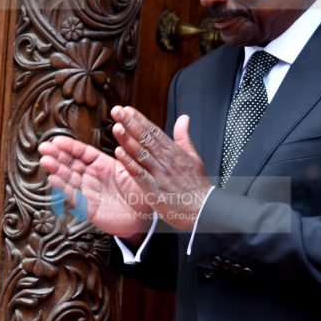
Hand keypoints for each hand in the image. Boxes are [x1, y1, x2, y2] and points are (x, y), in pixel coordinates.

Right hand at [38, 135, 152, 237]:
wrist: (144, 218)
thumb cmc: (141, 193)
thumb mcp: (134, 170)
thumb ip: (126, 156)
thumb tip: (121, 139)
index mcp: (103, 164)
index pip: (83, 152)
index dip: (70, 146)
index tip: (57, 140)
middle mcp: (92, 176)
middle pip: (71, 163)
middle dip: (57, 155)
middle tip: (45, 148)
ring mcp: (88, 191)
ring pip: (69, 178)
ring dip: (56, 170)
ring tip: (46, 161)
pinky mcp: (87, 207)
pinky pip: (74, 196)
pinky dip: (63, 188)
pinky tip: (53, 180)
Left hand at [110, 106, 211, 230]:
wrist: (204, 210)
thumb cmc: (198, 186)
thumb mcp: (194, 157)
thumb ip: (184, 137)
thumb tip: (184, 118)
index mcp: (174, 152)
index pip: (154, 132)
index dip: (140, 119)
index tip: (127, 110)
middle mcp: (166, 161)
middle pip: (145, 138)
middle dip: (130, 123)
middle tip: (117, 111)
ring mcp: (159, 174)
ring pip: (141, 153)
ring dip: (127, 139)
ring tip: (116, 126)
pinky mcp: (154, 189)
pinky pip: (139, 174)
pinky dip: (130, 163)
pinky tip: (119, 153)